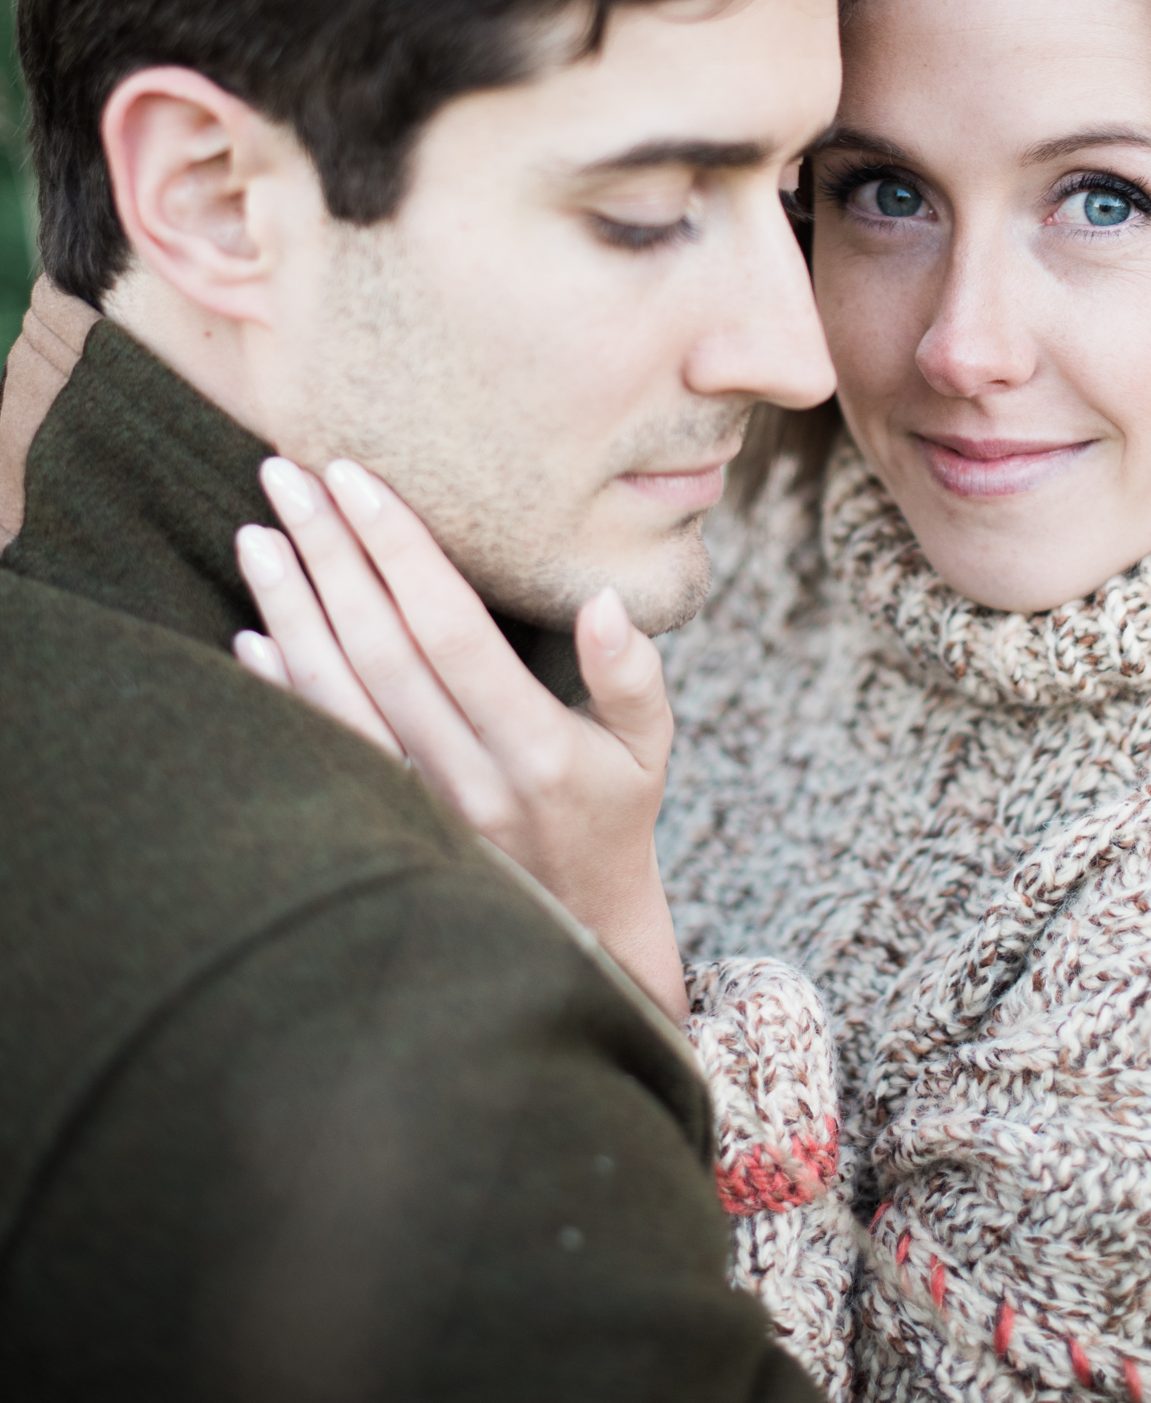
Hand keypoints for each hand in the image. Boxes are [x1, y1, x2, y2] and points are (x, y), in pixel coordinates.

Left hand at [233, 456, 687, 1027]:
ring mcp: (417, 806)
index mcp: (535, 744)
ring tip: (257, 534)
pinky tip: (250, 634)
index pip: (450, 629)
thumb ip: (631, 673)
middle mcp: (467, 777)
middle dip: (330, 555)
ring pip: (337, 697)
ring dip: (291, 611)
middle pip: (379, 650)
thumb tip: (607, 602)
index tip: (356, 478)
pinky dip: (281, 691)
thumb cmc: (613, 808)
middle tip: (287, 476)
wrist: (576, 926)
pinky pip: (323, 750)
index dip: (399, 550)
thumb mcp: (648, 743)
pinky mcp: (385, 821)